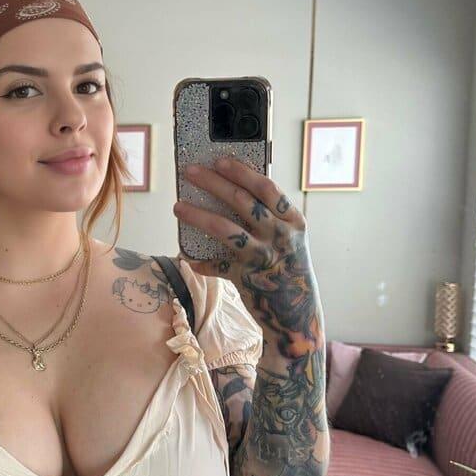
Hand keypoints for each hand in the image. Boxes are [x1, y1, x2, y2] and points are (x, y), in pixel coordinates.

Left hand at [173, 157, 323, 344]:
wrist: (297, 315)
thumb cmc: (287, 269)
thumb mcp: (290, 240)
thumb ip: (270, 219)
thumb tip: (230, 191)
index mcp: (293, 221)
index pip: (266, 188)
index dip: (242, 172)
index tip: (220, 160)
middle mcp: (280, 236)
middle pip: (242, 201)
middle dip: (213, 183)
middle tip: (190, 171)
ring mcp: (263, 257)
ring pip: (225, 228)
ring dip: (198, 215)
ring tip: (178, 207)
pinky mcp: (246, 278)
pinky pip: (216, 265)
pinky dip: (199, 261)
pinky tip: (185, 256)